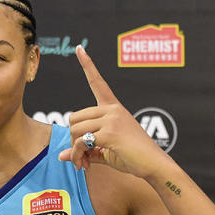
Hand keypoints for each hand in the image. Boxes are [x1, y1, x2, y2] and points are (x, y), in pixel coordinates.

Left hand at [59, 45, 168, 178]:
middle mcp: (112, 109)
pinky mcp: (110, 133)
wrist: (154, 165)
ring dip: (74, 150)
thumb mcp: (106, 151)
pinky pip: (82, 142)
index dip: (88, 65)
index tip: (79, 48)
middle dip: (72, 139)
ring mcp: (111, 119)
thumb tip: (60, 156)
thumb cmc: (133, 158)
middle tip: (79, 157)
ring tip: (82, 163)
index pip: (98, 82)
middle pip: (74, 117)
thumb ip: (84, 150)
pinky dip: (78, 155)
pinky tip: (85, 165)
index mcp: (113, 108)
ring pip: (75, 129)